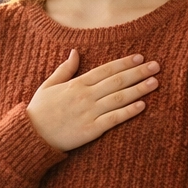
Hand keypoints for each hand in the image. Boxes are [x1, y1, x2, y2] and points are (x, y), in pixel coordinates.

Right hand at [25, 51, 159, 151]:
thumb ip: (65, 69)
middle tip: (156, 66)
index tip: (140, 57)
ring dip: (138, 89)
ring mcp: (89, 112)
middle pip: (117, 81)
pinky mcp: (91, 130)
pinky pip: (114, 119)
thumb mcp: (49, 85)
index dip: (124, 63)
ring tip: (155, 82)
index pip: (106, 70)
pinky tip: (142, 105)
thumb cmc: (39, 110)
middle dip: (138, 72)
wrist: (31, 136)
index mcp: (76, 84)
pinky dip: (129, 111)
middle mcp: (85, 96)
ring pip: (119, 98)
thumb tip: (75, 52)